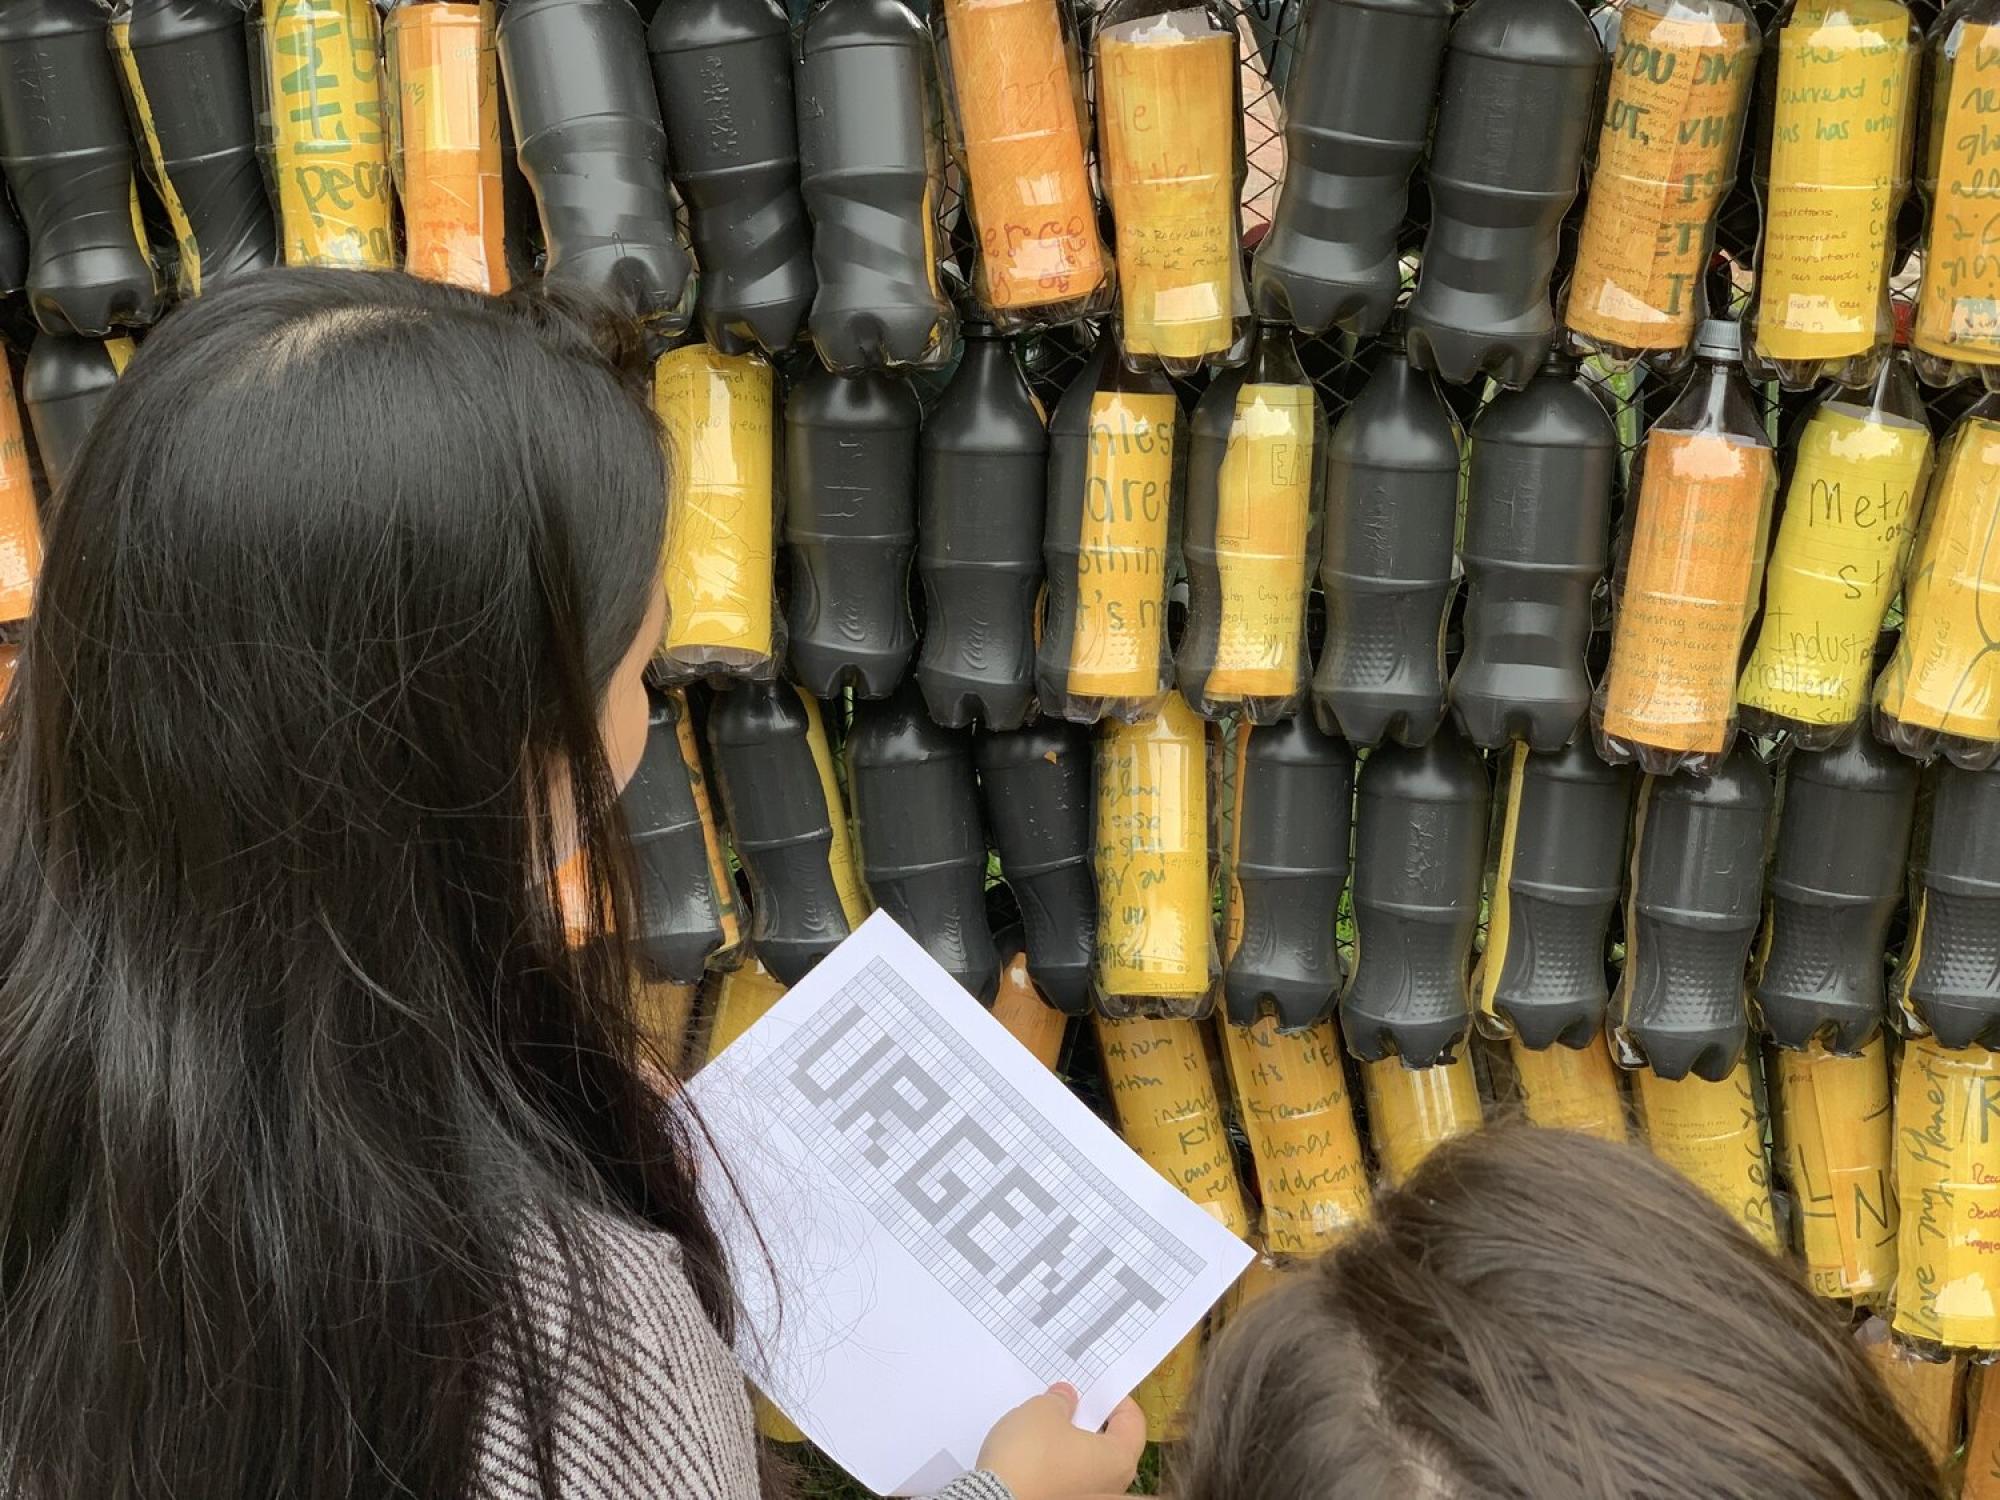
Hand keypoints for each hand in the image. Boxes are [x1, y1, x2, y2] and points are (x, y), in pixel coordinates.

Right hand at [975, 1382, 1145, 1499]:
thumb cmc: (1029, 1456)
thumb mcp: (1043, 1412)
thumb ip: (1060, 1400)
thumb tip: (1067, 1398)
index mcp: (1118, 1459)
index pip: (1133, 1422)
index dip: (1115, 1399)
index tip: (1096, 1387)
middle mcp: (1110, 1484)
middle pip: (1109, 1442)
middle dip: (1089, 1418)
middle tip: (1070, 1400)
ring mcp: (1087, 1498)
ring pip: (1086, 1461)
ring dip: (1071, 1440)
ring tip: (1046, 1420)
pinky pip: (1068, 1476)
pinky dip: (1057, 1460)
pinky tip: (1034, 1447)